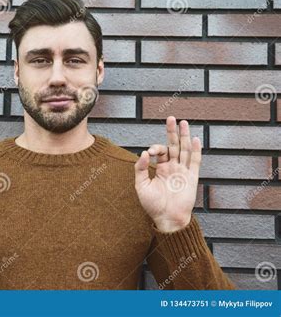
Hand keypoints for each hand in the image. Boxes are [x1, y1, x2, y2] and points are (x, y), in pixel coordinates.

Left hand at [134, 116, 201, 232]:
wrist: (167, 219)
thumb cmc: (152, 204)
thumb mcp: (141, 186)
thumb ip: (140, 168)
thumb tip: (144, 152)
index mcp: (161, 168)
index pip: (160, 151)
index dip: (156, 147)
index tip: (151, 152)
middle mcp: (173, 167)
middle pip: (174, 145)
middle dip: (172, 132)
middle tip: (171, 118)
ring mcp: (183, 171)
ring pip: (184, 150)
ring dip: (184, 136)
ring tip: (183, 122)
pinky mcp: (192, 178)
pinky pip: (195, 162)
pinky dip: (196, 151)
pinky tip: (195, 139)